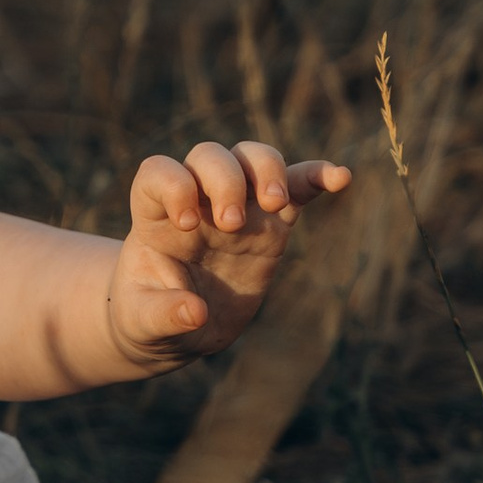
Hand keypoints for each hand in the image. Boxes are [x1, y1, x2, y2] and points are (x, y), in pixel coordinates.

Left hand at [107, 138, 349, 368]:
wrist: (178, 326)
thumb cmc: (147, 317)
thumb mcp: (142, 322)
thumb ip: (162, 314)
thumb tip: (195, 312)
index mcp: (155, 217)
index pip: (158, 173)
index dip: (172, 184)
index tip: (187, 225)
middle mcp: (195, 200)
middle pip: (210, 156)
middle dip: (225, 181)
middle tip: (231, 225)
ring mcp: (237, 207)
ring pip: (252, 158)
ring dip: (267, 169)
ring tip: (275, 204)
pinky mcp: (271, 224)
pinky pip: (296, 187)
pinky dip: (317, 177)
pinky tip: (340, 178)